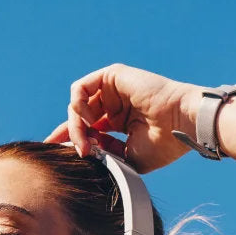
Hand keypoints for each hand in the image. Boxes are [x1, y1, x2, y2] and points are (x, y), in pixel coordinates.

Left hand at [43, 63, 201, 172]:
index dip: (71, 141)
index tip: (55, 155)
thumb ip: (104, 155)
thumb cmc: (162, 146)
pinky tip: (88, 121)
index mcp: (120, 123)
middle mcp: (115, 104)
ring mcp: (113, 90)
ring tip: (86, 141)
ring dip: (76, 125)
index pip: (87, 130)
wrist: (180, 126)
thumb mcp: (126, 159)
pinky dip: (78, 105)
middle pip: (78, 117)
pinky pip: (81, 88)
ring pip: (78, 105)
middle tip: (78, 153)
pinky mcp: (112, 75)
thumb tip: (81, 153)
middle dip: (71, 136)